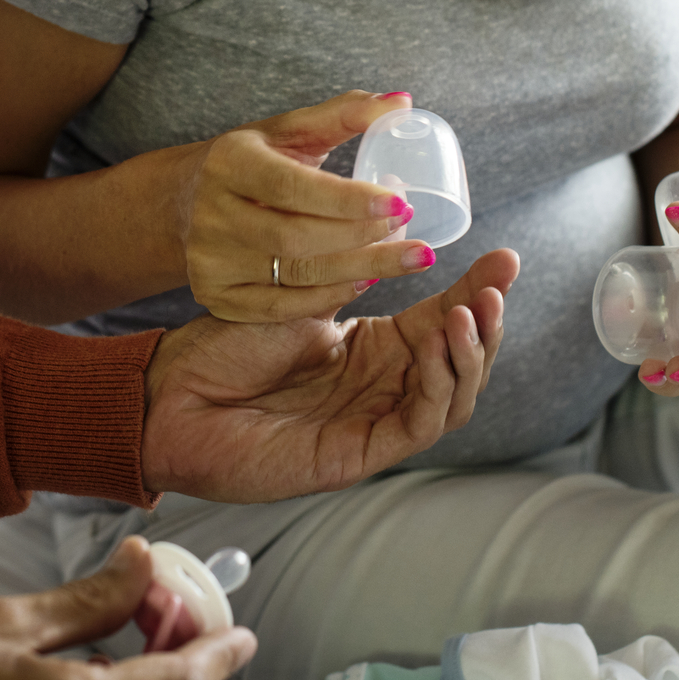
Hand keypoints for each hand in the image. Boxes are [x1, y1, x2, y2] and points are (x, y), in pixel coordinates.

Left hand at [141, 249, 516, 500]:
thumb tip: (404, 224)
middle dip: (486, 324)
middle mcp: (382, 387)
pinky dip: (441, 388)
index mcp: (374, 350)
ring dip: (471, 356)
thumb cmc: (225, 346)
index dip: (477, 293)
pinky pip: (419, 425)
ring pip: (453, 399)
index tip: (506, 259)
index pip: (442, 321)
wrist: (172, 394)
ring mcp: (373, 423)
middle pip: (461, 363)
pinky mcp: (358, 455)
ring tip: (469, 314)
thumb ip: (357, 273)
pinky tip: (440, 348)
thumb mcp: (304, 295)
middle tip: (495, 288)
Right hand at [175, 91, 436, 321]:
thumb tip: (403, 102)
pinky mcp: (215, 296)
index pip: (292, 186)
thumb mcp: (290, 130)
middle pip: (296, 238)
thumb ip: (345, 114)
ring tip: (403, 256)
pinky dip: (329, 297)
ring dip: (358, 269)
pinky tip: (364, 280)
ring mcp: (209, 261)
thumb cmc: (255, 161)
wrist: (187, 201)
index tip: (400, 202)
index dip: (349, 200)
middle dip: (362, 238)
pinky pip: (281, 308)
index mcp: (229, 162)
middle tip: (409, 228)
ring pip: (294, 276)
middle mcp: (211, 214)